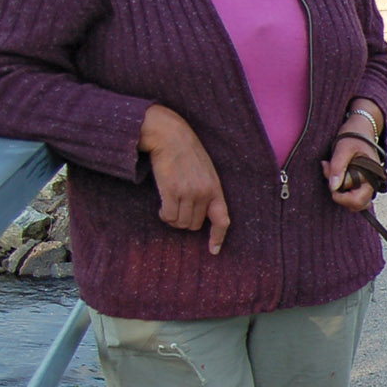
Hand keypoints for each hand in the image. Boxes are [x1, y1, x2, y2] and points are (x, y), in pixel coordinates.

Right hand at [139, 104, 228, 253]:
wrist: (170, 137)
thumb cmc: (187, 154)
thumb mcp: (206, 172)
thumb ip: (207, 192)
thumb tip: (202, 214)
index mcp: (216, 189)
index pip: (222, 220)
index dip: (218, 237)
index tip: (214, 250)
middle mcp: (204, 194)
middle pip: (194, 225)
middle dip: (186, 222)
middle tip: (178, 209)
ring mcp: (187, 193)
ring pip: (180, 223)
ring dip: (173, 219)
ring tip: (170, 204)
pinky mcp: (170, 191)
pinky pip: (168, 216)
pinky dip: (164, 215)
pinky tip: (163, 206)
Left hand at [322, 135, 377, 211]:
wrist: (361, 128)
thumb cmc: (354, 136)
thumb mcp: (343, 148)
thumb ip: (338, 167)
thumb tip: (333, 187)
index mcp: (372, 176)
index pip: (356, 198)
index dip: (338, 191)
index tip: (327, 169)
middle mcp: (372, 183)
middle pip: (357, 205)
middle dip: (340, 196)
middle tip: (330, 177)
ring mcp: (368, 185)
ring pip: (355, 204)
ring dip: (341, 194)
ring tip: (333, 174)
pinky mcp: (363, 184)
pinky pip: (354, 198)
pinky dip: (343, 192)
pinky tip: (337, 178)